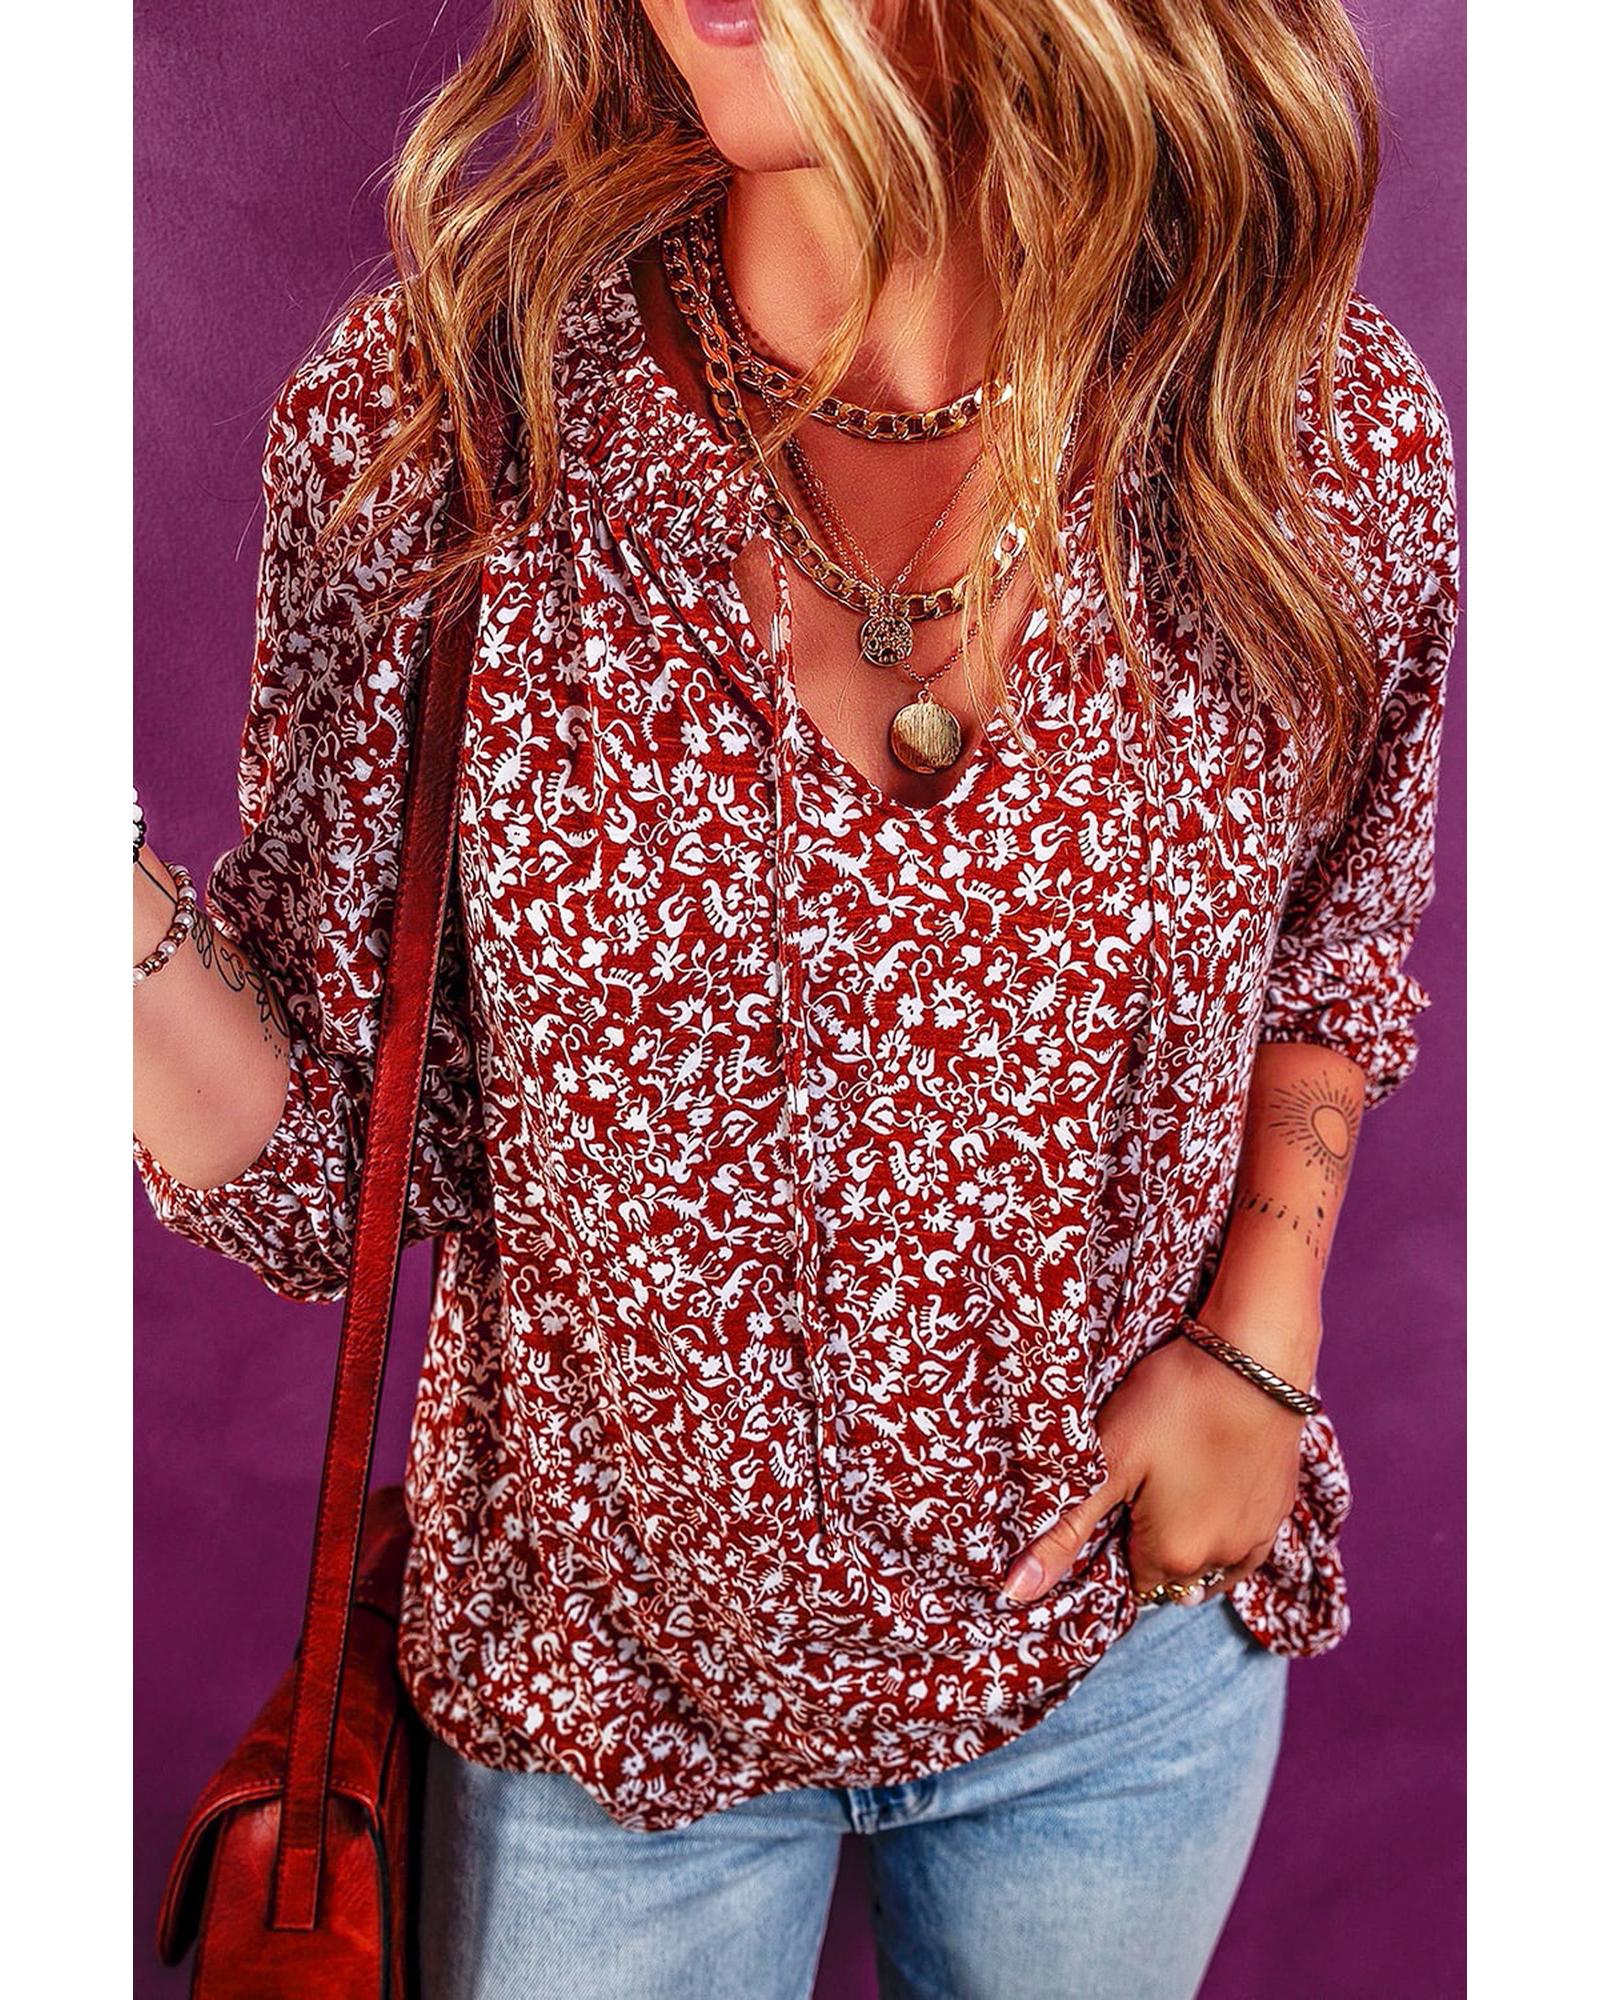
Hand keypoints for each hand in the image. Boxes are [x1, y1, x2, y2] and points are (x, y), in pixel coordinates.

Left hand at [999, 1332, 1303, 1605]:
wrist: (1252, 1359)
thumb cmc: (1173, 1403)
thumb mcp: (1109, 1460)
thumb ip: (1063, 1530)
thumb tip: (1016, 1592)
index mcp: (1174, 1555)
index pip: (1132, 1581)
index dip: (1116, 1545)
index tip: (1111, 1507)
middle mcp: (1221, 1560)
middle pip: (1172, 1575)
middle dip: (1150, 1547)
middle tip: (1137, 1492)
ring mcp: (1258, 1536)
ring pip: (1211, 1565)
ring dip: (1190, 1543)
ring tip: (1171, 1490)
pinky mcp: (1280, 1509)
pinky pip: (1247, 1547)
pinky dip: (1226, 1534)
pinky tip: (1211, 1498)